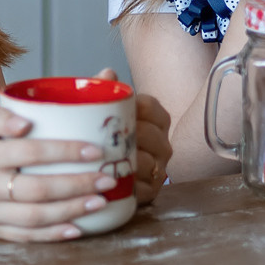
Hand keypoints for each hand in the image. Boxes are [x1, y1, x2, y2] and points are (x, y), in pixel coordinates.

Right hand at [0, 107, 118, 241]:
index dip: (63, 151)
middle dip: (76, 186)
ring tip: (99, 203)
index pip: (28, 152)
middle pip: (36, 190)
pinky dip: (50, 236)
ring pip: (33, 218)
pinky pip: (22, 237)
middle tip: (106, 179)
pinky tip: (76, 229)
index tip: (94, 149)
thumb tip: (28, 120)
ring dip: (70, 212)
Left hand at [92, 69, 171, 203]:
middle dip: (127, 136)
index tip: (114, 111)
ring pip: (147, 162)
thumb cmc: (104, 138)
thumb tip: (108, 73)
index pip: (150, 107)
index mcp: (155, 119)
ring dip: (126, 162)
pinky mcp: (151, 191)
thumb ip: (104, 91)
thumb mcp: (102, 113)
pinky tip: (111, 183)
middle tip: (102, 137)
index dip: (133, 108)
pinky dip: (128, 186)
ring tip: (103, 160)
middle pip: (149, 135)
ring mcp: (159, 168)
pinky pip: (144, 189)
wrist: (102, 174)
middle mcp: (163, 143)